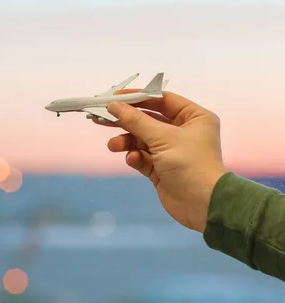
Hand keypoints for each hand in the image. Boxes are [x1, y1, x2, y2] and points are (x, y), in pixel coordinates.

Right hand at [94, 90, 226, 231]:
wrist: (201, 204)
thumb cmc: (188, 163)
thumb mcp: (162, 137)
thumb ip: (135, 120)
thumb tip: (113, 105)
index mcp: (194, 117)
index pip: (161, 100)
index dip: (137, 98)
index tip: (114, 98)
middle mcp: (184, 131)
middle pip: (148, 120)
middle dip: (125, 121)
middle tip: (101, 118)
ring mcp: (172, 151)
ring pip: (142, 140)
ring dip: (127, 142)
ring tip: (113, 146)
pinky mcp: (162, 169)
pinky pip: (144, 157)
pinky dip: (136, 157)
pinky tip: (133, 160)